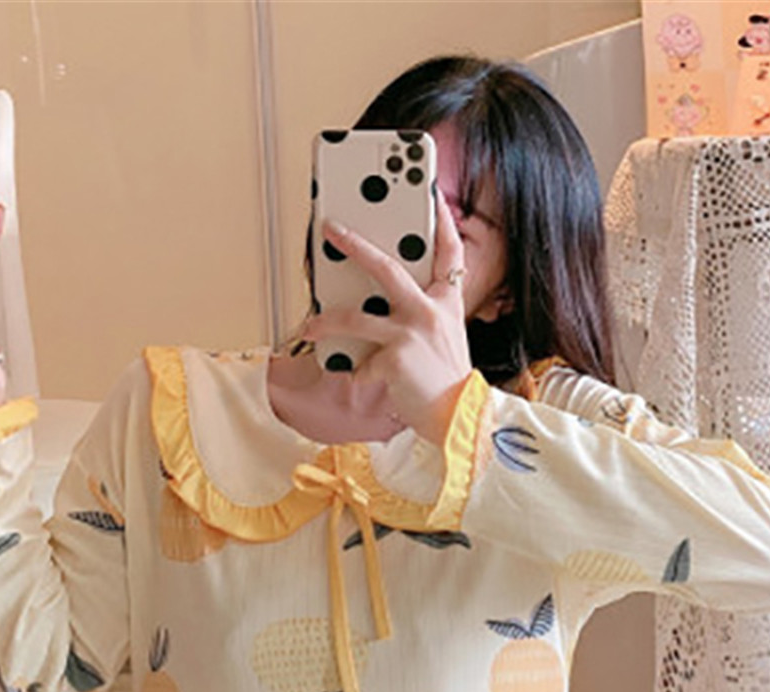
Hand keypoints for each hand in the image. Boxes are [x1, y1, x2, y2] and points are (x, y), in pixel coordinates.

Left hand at [304, 194, 471, 443]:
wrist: (458, 418)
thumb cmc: (447, 382)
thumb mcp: (444, 339)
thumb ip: (420, 317)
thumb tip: (376, 307)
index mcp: (446, 303)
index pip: (450, 254)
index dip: (443, 223)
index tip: (433, 195)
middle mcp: (430, 312)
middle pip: (386, 268)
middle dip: (355, 245)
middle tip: (332, 229)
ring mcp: (412, 333)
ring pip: (356, 318)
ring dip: (327, 321)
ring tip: (311, 324)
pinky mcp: (394, 359)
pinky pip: (360, 363)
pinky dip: (354, 373)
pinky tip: (355, 379)